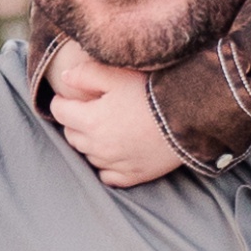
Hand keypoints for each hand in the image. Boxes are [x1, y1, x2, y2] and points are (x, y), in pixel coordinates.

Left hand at [46, 44, 184, 188]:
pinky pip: (107, 176)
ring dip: (89, 143)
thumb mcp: (118, 74)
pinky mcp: (134, 176)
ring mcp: (116, 164)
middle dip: (74, 122)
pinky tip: (114, 152)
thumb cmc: (154, 91)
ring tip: (104, 127)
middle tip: (87, 109)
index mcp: (91, 121)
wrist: (191, 116)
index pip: (59, 112)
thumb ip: (87, 74)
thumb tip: (65, 77)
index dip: (62, 101)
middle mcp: (99, 147)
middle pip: (71, 135)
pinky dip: (106, 165)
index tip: (69, 96)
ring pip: (88, 156)